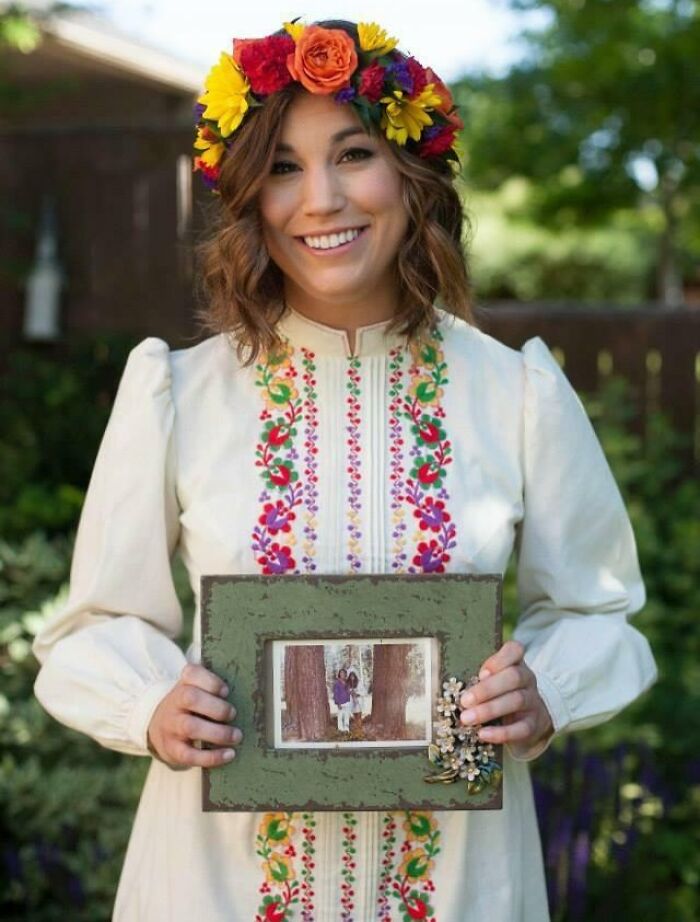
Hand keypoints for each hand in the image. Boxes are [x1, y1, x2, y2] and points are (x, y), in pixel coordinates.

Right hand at [147, 663, 241, 767]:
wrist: (159, 728)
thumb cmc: (189, 707)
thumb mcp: (195, 689)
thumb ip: (214, 686)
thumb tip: (248, 689)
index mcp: (183, 684)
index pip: (191, 673)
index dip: (211, 681)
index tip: (226, 691)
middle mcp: (173, 703)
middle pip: (190, 698)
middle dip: (216, 707)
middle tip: (233, 714)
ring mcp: (171, 726)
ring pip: (190, 727)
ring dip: (217, 733)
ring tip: (237, 736)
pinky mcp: (172, 749)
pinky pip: (190, 755)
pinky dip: (212, 757)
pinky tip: (229, 754)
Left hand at [458, 640, 553, 756]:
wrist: (527, 720)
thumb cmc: (500, 695)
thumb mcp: (492, 681)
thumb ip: (479, 678)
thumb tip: (454, 687)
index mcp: (515, 664)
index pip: (514, 650)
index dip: (498, 660)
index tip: (481, 673)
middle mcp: (527, 679)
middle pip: (513, 677)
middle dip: (487, 689)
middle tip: (464, 701)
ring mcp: (532, 701)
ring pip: (516, 700)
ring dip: (489, 710)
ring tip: (467, 719)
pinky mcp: (533, 725)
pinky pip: (521, 728)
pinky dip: (501, 732)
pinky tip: (483, 734)